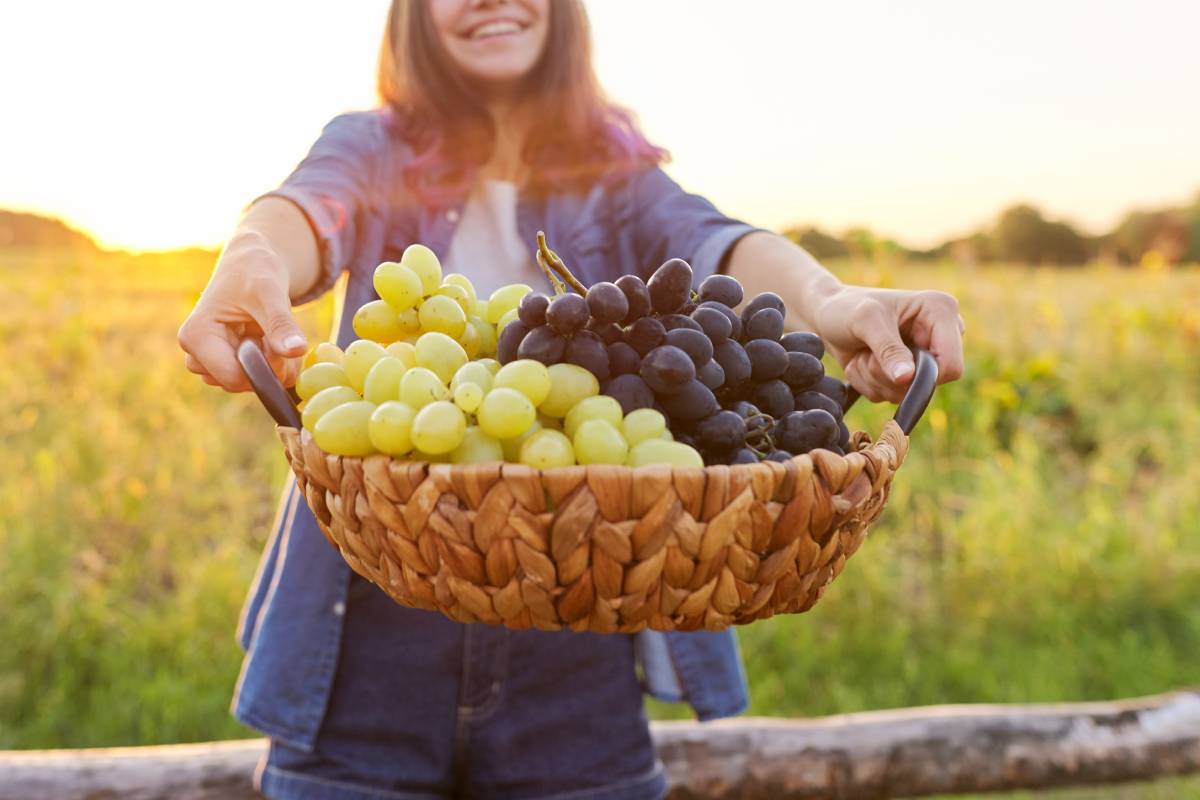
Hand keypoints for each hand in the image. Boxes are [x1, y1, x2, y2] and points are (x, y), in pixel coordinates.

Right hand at [177, 234, 307, 391]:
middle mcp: (195, 354)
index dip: (265, 366)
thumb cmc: (254, 271)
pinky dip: (269, 366)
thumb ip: (281, 323)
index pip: (233, 377)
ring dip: (271, 365)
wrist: (250, 265)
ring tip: (272, 332)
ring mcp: (208, 362)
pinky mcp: (222, 365)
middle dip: (269, 365)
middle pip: (240, 383)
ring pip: (247, 384)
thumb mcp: (270, 293)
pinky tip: (270, 341)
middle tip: (281, 335)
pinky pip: (251, 379)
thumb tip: (296, 350)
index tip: (282, 342)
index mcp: (196, 336)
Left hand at [811, 286, 964, 402]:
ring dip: (875, 379)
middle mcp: (938, 335)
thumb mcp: (866, 321)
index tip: (893, 368)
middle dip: (890, 375)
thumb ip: (888, 349)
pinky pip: (890, 396)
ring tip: (863, 353)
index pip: (951, 365)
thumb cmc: (846, 308)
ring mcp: (922, 356)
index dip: (923, 376)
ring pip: (906, 393)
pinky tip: (861, 361)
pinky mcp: (905, 373)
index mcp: (941, 311)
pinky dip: (869, 385)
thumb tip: (907, 378)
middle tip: (867, 353)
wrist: (826, 316)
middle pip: (929, 383)